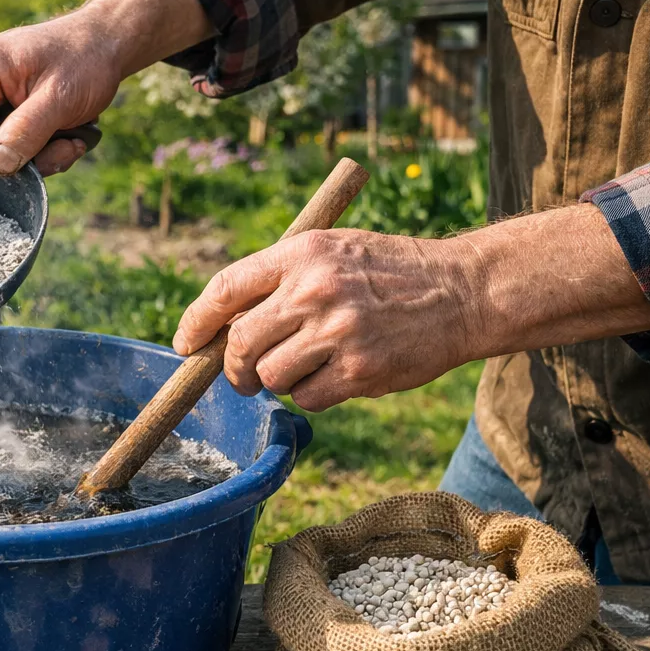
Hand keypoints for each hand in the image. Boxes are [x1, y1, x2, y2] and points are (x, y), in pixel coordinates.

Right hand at [0, 19, 119, 176]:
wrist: (105, 45)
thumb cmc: (84, 60)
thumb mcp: (59, 98)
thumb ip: (25, 132)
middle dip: (14, 159)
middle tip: (58, 152)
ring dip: (35, 157)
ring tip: (69, 141)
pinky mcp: (1, 111)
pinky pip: (9, 146)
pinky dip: (39, 151)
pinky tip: (66, 137)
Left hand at [174, 229, 476, 409]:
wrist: (463, 291)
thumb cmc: (389, 274)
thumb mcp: (334, 252)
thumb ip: (280, 279)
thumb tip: (220, 326)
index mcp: (302, 253)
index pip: (225, 289)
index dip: (196, 322)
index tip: (186, 345)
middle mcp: (315, 289)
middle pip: (239, 342)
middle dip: (233, 368)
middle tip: (245, 375)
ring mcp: (337, 331)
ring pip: (269, 376)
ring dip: (276, 381)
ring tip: (305, 367)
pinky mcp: (360, 370)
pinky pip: (306, 398)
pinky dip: (310, 396)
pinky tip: (335, 376)